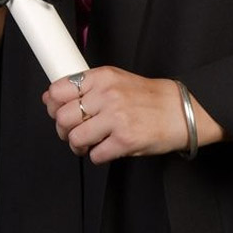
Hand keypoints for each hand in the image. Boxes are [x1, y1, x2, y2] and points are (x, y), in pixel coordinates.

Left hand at [43, 67, 206, 164]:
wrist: (180, 109)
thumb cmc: (149, 97)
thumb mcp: (116, 80)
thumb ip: (87, 87)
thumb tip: (51, 97)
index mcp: (102, 77)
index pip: (59, 90)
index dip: (53, 105)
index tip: (56, 111)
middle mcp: (107, 94)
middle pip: (62, 117)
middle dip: (64, 130)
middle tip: (74, 132)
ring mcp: (116, 117)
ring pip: (75, 138)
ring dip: (79, 146)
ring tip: (91, 143)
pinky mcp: (124, 140)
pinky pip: (95, 155)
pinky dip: (98, 156)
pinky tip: (108, 148)